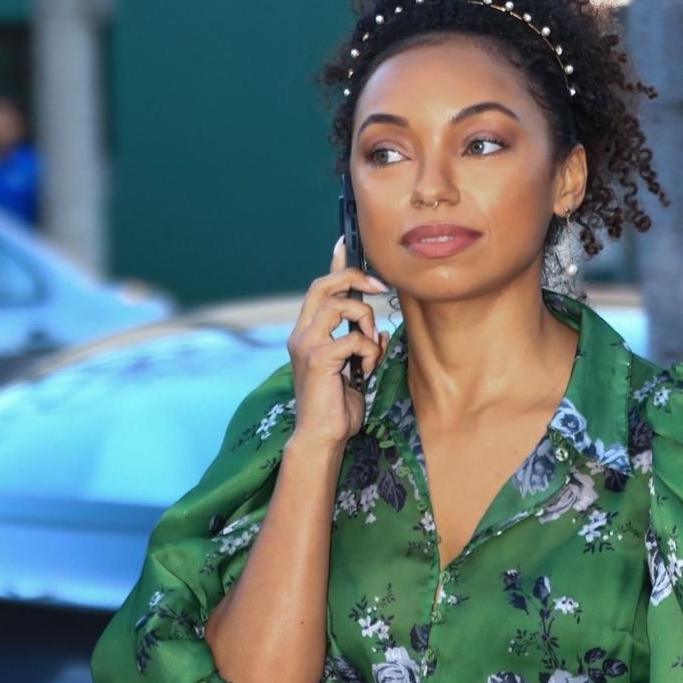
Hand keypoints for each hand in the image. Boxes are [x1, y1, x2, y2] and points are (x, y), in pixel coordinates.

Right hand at [286, 238, 390, 448]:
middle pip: (324, 284)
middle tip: (379, 287)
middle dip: (353, 277)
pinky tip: (363, 372)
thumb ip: (364, 348)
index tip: (345, 243)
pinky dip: (367, 352)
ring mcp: (306, 344)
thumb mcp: (356, 371)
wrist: (322, 438)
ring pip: (340, 305)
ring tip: (370, 346)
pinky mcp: (317, 358)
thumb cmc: (337, 409)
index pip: (320, 289)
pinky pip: (353, 338)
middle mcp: (302, 334)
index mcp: (308, 334)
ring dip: (365, 319)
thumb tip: (381, 330)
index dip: (334, 264)